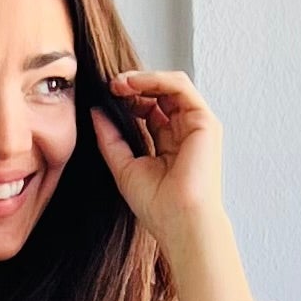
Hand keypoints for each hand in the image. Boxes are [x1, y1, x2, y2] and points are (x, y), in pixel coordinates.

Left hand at [90, 70, 225, 241]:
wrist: (180, 221)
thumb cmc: (158, 206)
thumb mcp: (124, 166)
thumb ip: (110, 138)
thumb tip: (95, 111)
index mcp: (168, 144)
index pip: (149, 109)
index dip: (127, 100)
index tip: (106, 98)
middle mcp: (184, 132)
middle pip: (160, 94)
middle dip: (134, 86)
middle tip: (111, 86)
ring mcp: (196, 126)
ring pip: (170, 85)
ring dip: (143, 79)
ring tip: (119, 83)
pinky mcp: (204, 121)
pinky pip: (180, 87)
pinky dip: (156, 79)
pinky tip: (134, 83)